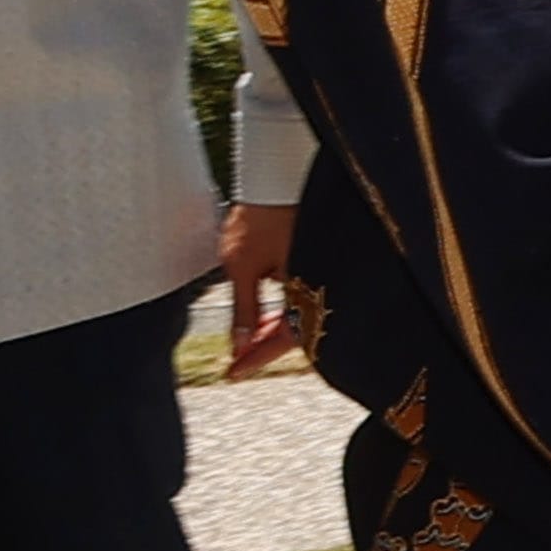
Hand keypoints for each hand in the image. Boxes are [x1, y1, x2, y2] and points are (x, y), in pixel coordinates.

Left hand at [217, 203, 302, 378]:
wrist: (277, 178)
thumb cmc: (260, 219)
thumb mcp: (241, 267)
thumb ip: (243, 310)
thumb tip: (239, 343)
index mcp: (304, 290)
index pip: (283, 340)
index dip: (255, 359)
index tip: (233, 371)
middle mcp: (318, 285)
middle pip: (295, 331)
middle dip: (262, 347)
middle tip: (235, 359)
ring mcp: (317, 274)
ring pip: (297, 315)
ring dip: (270, 329)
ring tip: (243, 338)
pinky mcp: (314, 263)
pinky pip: (300, 297)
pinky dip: (280, 310)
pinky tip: (263, 314)